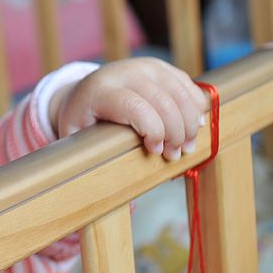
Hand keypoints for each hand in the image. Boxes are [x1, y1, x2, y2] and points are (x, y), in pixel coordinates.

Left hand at [50, 57, 207, 160]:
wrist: (84, 92)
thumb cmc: (82, 123)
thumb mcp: (77, 141)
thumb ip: (95, 164)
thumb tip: (131, 206)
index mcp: (98, 91)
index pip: (134, 106)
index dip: (152, 130)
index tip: (156, 152)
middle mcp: (122, 72)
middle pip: (163, 101)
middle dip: (176, 132)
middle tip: (176, 155)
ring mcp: (142, 66)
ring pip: (180, 91)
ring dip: (190, 122)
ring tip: (188, 145)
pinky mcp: (158, 67)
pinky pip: (185, 83)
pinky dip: (195, 105)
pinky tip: (195, 124)